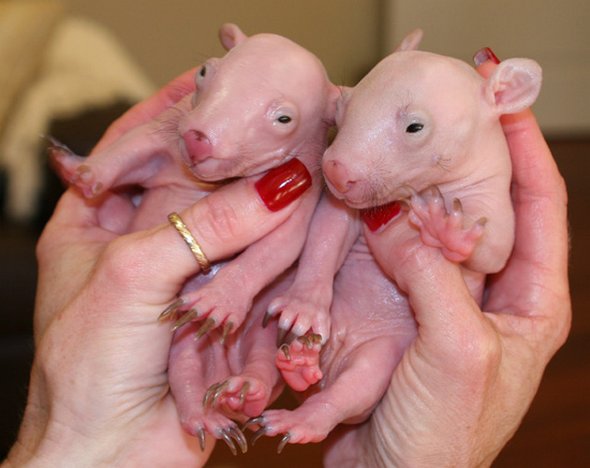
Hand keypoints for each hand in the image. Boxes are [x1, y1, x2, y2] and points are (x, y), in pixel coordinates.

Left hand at [3, 73, 310, 466]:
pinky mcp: (217, 314)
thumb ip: (206, 225)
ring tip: (297, 165)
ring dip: (260, 210)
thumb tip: (281, 187)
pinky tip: (303, 228)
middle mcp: (141, 248)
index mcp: (96, 227)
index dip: (167, 115)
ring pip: (229, 232)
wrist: (110, 458)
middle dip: (230, 162)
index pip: (130, 151)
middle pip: (191, 189)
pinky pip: (252, 275)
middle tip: (272, 123)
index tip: (210, 84)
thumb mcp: (133, 276)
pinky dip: (275, 259)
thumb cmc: (88, 369)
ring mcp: (182, 281)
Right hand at [324, 48, 570, 466]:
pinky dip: (381, 229)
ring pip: (432, 230)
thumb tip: (389, 213)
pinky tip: (364, 204)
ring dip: (415, 194)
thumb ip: (430, 275)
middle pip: (484, 210)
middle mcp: (490, 295)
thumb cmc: (443, 437)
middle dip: (464, 162)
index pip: (541, 206)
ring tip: (397, 150)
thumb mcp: (456, 349)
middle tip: (438, 117)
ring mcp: (443, 300)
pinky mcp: (402, 309)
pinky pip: (395, 255)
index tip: (502, 99)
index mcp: (531, 303)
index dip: (525, 149)